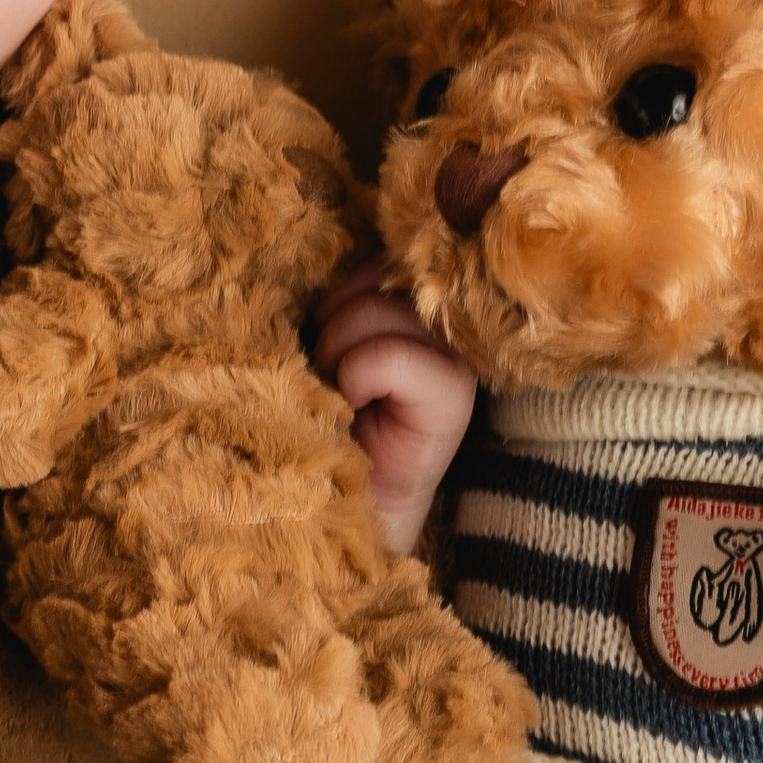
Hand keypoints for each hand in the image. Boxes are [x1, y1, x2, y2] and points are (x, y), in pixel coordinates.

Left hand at [307, 255, 479, 554]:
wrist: (332, 510)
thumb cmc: (315, 426)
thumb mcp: (317, 350)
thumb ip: (337, 302)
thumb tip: (307, 253)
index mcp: (411, 306)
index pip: (376, 258)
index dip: (338, 293)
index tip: (326, 344)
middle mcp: (440, 323)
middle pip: (374, 277)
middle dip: (331, 325)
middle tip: (328, 378)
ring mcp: (453, 356)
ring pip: (377, 311)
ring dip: (337, 353)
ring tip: (339, 394)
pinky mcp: (455, 394)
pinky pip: (389, 356)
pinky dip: (356, 378)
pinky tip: (354, 408)